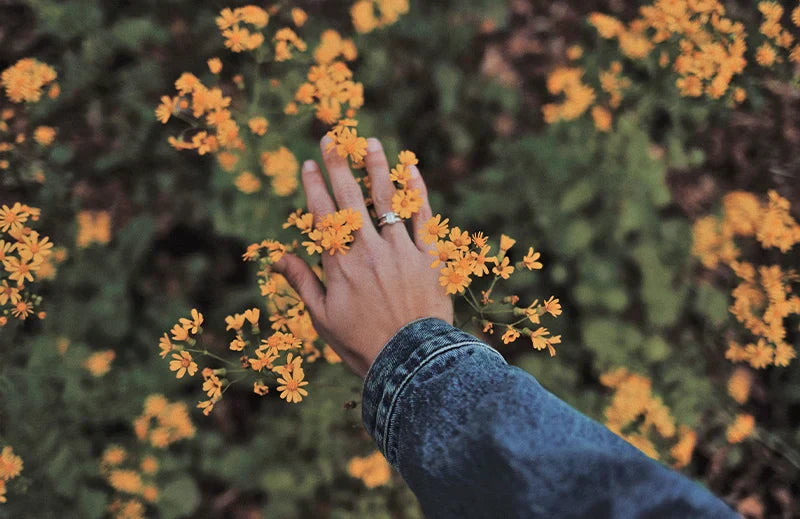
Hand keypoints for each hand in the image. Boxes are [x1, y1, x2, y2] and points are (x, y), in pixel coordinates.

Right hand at [272, 136, 453, 376]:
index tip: (309, 163)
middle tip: (333, 138)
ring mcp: (401, 251)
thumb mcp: (323, 318)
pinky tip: (412, 169)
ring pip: (387, 200)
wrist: (410, 363)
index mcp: (340, 265)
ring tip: (371, 142)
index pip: (323, 215)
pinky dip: (417, 192)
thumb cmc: (361, 344)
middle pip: (350, 198)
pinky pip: (423, 217)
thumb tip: (277, 257)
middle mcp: (368, 251)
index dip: (314, 185)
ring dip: (378, 168)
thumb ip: (302, 282)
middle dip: (339, 164)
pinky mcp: (429, 257)